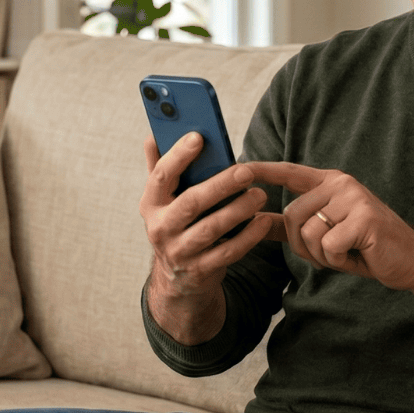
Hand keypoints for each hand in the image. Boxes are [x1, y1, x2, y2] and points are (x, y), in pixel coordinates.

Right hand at [140, 132, 275, 300]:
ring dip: (237, 211)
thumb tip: (154, 134)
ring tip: (259, 195)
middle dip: (220, 185)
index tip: (198, 137)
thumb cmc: (175, 224)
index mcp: (150, 204)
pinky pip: (227, 252)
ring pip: (211, 229)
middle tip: (246, 171)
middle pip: (191, 203)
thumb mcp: (162, 200)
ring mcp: (179, 252)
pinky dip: (247, 237)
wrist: (176, 278)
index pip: (160, 176)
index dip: (178, 156)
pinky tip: (262, 222)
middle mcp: (160, 228)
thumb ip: (160, 167)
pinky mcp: (200, 270)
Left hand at [247, 161, 413, 291]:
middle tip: (331, 251)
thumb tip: (254, 223)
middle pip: (292, 215)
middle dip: (303, 245)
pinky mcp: (364, 218)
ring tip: (346, 252)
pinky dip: (337, 260)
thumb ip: (291, 226)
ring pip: (308, 232)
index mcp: (330, 182)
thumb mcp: (324, 234)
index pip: (288, 172)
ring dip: (321, 254)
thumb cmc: (363, 248)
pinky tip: (357, 255)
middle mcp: (340, 184)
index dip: (262, 170)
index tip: (236, 168)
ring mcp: (353, 198)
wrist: (410, 261)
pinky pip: (328, 245)